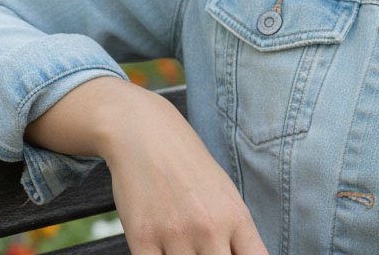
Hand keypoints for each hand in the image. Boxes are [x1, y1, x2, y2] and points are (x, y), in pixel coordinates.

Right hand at [26, 78, 268, 253]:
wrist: (148, 135)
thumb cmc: (190, 167)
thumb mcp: (225, 193)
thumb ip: (235, 233)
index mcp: (236, 216)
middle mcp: (210, 228)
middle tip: (204, 249)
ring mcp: (176, 235)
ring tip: (183, 244)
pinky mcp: (142, 239)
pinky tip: (160, 250)